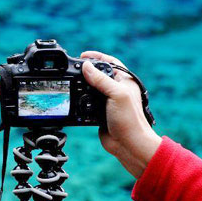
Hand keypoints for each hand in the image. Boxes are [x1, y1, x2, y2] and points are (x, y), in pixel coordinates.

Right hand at [81, 51, 161, 178]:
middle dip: (86, 70)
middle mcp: (116, 89)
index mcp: (124, 81)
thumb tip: (85, 66)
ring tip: (71, 81)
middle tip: (73, 68)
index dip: (96, 57)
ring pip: (91, 88)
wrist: (129, 145)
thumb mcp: (116, 95)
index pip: (110, 62)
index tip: (82, 55)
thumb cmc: (130, 120)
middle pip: (99, 74)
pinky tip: (74, 98)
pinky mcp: (99, 112)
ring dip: (81, 85)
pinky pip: (87, 102)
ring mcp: (108, 101)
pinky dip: (80, 99)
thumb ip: (101, 80)